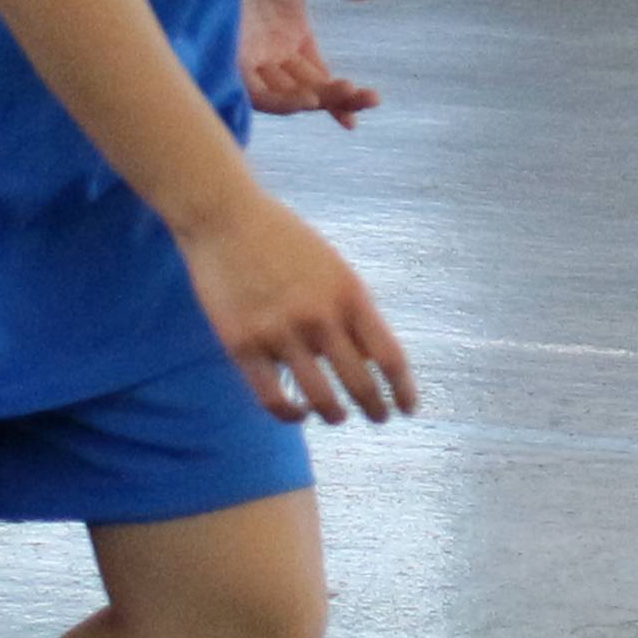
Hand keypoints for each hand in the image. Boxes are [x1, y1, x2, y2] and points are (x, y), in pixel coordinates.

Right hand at [176, 191, 413, 424]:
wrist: (228, 219)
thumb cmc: (286, 242)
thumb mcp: (333, 268)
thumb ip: (353, 311)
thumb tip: (372, 360)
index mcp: (349, 294)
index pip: (388, 356)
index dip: (403, 389)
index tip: (409, 408)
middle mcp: (319, 317)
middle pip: (360, 383)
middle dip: (375, 408)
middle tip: (379, 418)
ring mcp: (280, 334)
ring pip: (319, 398)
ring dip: (334, 414)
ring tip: (338, 416)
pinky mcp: (242, 346)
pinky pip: (273, 398)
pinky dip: (290, 414)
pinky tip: (298, 413)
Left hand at [240, 0, 378, 127]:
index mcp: (291, 34)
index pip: (319, 74)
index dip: (343, 92)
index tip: (372, 100)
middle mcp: (272, 53)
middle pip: (309, 89)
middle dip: (340, 98)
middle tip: (372, 98)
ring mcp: (252, 57)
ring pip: (285, 96)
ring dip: (315, 101)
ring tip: (345, 96)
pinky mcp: (230, 60)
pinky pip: (257, 92)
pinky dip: (283, 101)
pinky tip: (309, 99)